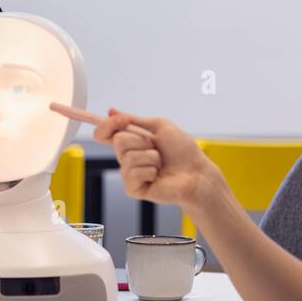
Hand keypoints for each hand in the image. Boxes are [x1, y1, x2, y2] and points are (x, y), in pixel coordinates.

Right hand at [92, 109, 213, 206]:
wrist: (196, 173)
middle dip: (141, 140)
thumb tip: (112, 112)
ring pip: (127, 157)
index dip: (108, 125)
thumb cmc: (183, 151)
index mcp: (132, 142)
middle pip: (118, 141)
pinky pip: (132, 174)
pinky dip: (150, 171)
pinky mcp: (133, 188)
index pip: (105, 133)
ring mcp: (129, 174)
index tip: (121, 120)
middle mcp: (128, 157)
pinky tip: (158, 176)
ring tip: (161, 163)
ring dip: (150, 157)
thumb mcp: (159, 126)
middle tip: (156, 147)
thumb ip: (134, 120)